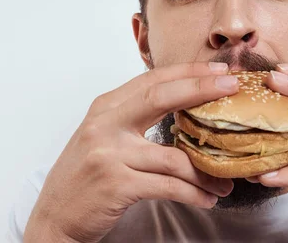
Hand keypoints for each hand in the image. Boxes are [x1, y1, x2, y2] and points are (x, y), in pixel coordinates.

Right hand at [23, 62, 236, 242]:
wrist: (54, 218)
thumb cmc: (85, 176)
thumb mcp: (103, 136)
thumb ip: (133, 117)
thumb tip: (183, 104)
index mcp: (105, 107)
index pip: (152, 79)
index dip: (188, 72)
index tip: (218, 69)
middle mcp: (105, 124)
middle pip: (161, 97)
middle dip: (201, 88)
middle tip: (232, 86)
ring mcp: (109, 154)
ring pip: (172, 156)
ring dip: (206, 169)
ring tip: (227, 181)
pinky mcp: (116, 184)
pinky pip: (168, 186)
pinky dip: (193, 193)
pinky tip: (207, 199)